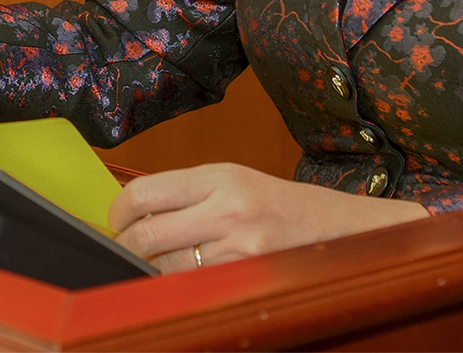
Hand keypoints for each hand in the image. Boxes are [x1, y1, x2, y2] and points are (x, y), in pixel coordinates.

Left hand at [109, 163, 424, 271]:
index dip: (118, 212)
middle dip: (126, 247)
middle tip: (124, 250)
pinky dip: (181, 286)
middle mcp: (227, 205)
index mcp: (220, 175)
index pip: (144, 192)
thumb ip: (190, 194)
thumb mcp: (238, 183)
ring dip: (152, 270)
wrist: (346, 229)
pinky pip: (195, 286)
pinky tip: (185, 281)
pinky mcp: (250, 275)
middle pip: (147, 233)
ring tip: (157, 265)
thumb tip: (136, 212)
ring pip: (167, 266)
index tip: (116, 221)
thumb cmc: (287, 207)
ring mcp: (239, 244)